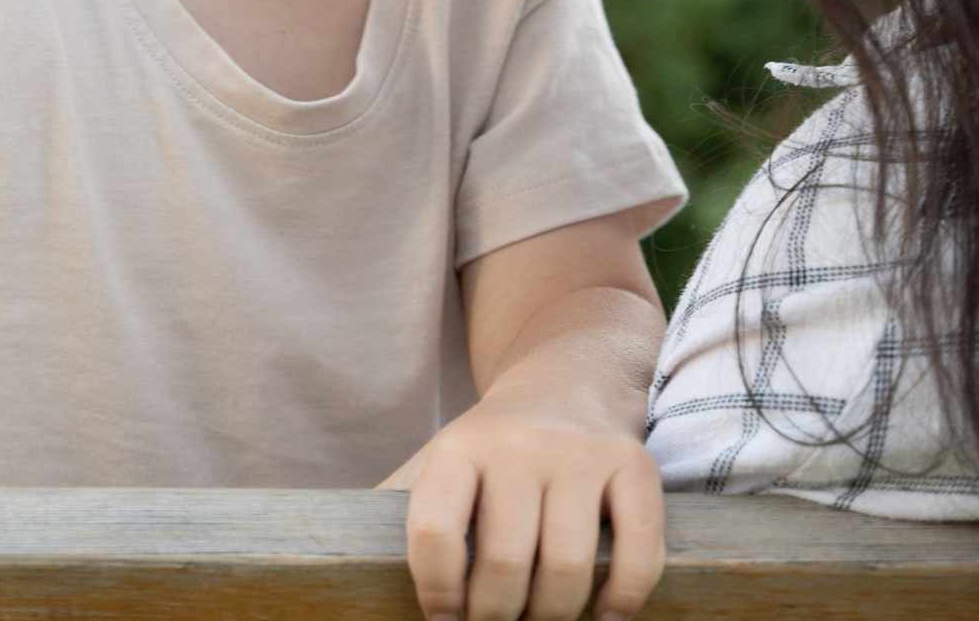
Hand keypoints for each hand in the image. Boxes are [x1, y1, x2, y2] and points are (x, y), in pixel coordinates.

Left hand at [384, 387, 664, 620]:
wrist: (566, 381)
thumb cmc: (488, 450)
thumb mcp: (435, 464)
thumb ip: (394, 512)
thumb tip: (340, 567)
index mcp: (457, 449)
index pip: (433, 533)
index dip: (436, 594)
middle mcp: (519, 445)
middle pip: (504, 563)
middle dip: (496, 619)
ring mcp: (580, 454)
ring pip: (568, 568)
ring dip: (552, 617)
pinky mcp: (634, 465)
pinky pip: (639, 551)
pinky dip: (624, 599)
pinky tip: (604, 616)